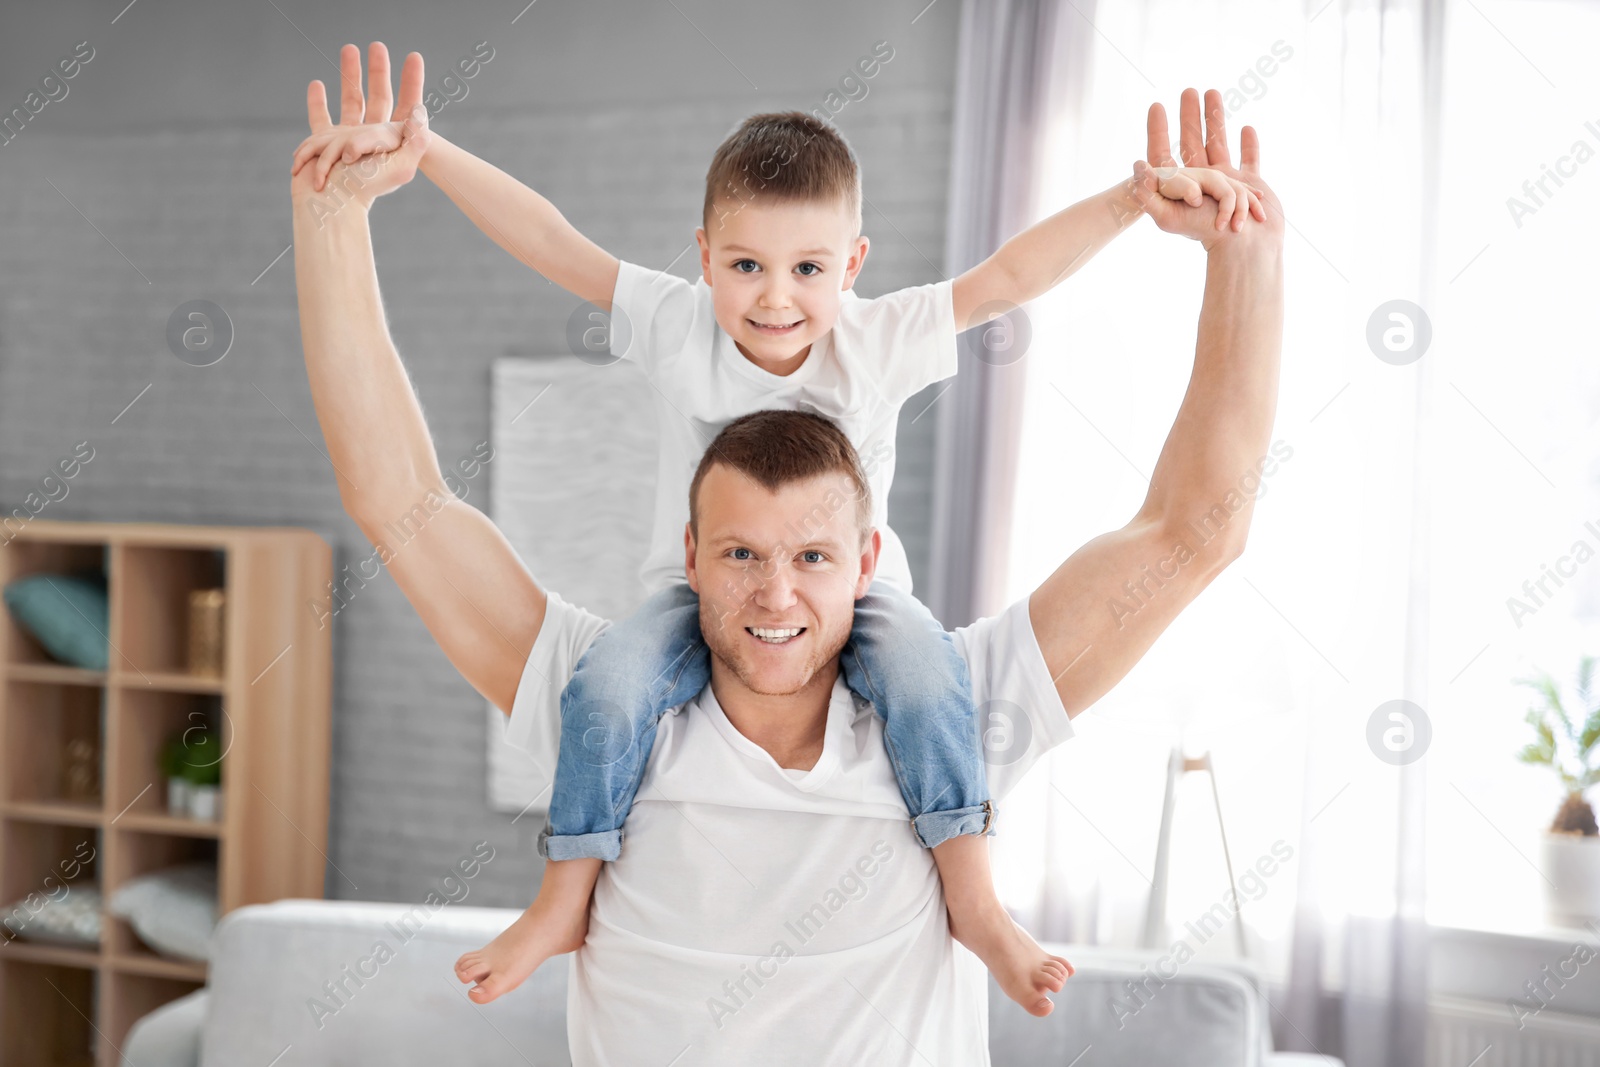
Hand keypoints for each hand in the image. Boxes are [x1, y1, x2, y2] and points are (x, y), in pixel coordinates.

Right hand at [289, 42, 430, 209]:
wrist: (329, 204)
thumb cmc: (363, 189)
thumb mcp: (400, 167)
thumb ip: (416, 142)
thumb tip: (422, 113)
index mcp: (389, 141)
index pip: (404, 105)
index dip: (411, 82)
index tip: (414, 57)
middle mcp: (368, 137)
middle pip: (376, 95)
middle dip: (377, 70)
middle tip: (377, 46)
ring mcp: (344, 138)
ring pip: (348, 99)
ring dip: (349, 73)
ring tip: (348, 49)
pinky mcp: (321, 143)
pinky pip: (319, 118)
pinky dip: (317, 101)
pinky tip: (317, 84)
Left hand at [1134, 88, 1283, 252]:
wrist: (1244, 245)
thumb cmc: (1206, 234)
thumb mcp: (1168, 215)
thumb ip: (1148, 194)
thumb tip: (1135, 166)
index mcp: (1182, 187)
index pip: (1165, 153)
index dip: (1158, 130)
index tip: (1156, 105)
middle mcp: (1203, 181)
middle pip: (1193, 141)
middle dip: (1189, 116)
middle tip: (1187, 90)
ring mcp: (1228, 182)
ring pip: (1220, 143)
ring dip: (1216, 118)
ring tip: (1213, 92)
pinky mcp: (1251, 186)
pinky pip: (1250, 160)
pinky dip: (1250, 145)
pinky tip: (1246, 128)